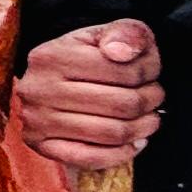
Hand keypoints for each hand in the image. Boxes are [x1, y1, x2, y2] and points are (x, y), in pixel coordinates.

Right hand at [15, 18, 160, 168]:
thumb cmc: (87, 56)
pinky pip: (91, 159)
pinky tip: (134, 143)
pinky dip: (121, 154)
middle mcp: (39, 88)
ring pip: (111, 133)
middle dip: (149, 102)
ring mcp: (37, 120)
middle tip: (154, 97)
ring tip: (149, 119)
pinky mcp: (40, 146)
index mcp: (54, 55)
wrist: (51, 78)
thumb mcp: (108, 34)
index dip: (151, 73)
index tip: (152, 74)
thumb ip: (126, 33)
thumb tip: (121, 52)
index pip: (125, 71)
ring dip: (142, 129)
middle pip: (121, 104)